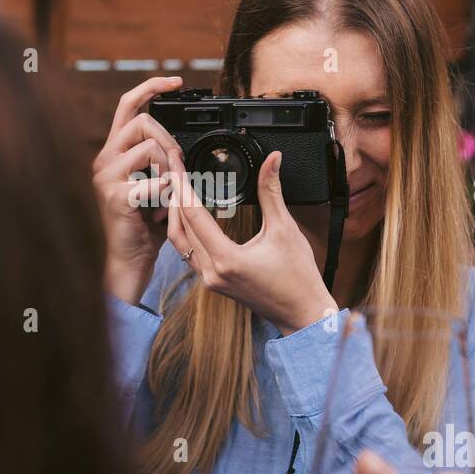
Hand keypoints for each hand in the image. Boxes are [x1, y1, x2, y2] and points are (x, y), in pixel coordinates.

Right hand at [92, 76, 184, 304]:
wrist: (129, 261)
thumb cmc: (143, 226)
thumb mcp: (154, 185)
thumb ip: (160, 162)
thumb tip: (178, 147)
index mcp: (114, 153)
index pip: (127, 105)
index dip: (151, 87)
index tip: (176, 81)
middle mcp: (104, 159)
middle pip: (143, 123)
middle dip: (170, 141)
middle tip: (178, 168)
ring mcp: (107, 177)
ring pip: (150, 147)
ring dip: (170, 168)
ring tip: (168, 192)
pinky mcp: (116, 196)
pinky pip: (154, 179)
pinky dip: (166, 193)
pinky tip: (160, 209)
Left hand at [165, 148, 336, 333]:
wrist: (302, 313)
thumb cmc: (298, 277)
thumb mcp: (285, 229)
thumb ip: (272, 191)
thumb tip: (272, 160)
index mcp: (226, 260)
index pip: (193, 215)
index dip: (183, 185)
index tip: (176, 164)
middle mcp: (212, 272)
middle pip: (179, 227)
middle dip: (174, 194)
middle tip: (171, 167)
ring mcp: (210, 280)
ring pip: (180, 242)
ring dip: (175, 213)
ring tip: (176, 187)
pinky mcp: (213, 282)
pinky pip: (189, 253)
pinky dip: (185, 230)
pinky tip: (188, 213)